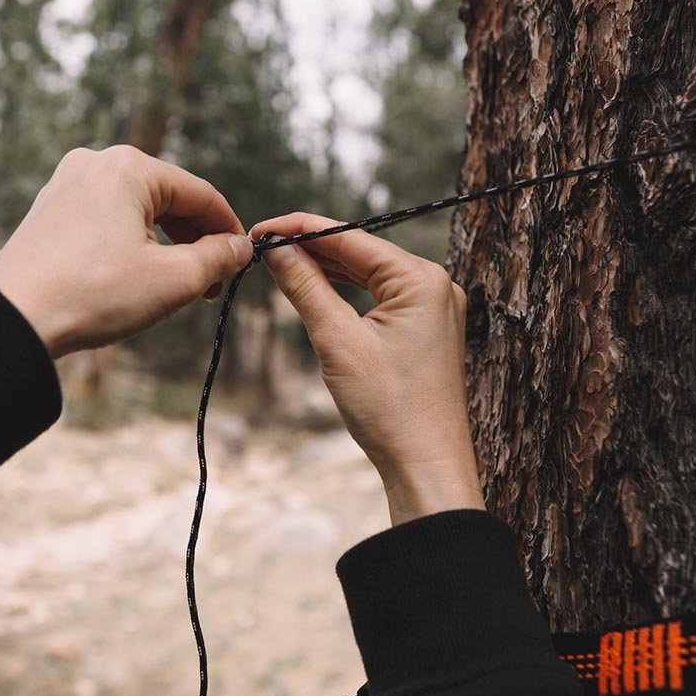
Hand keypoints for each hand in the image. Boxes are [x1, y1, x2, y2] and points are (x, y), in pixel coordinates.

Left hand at [0, 146, 252, 357]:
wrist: (12, 319)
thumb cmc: (92, 295)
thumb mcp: (172, 280)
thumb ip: (216, 258)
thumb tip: (239, 248)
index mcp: (129, 167)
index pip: (200, 195)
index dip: (229, 230)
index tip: (242, 262)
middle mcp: (95, 162)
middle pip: (168, 199)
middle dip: (195, 241)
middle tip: (212, 285)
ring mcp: (66, 185)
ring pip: (137, 211)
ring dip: (165, 246)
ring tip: (177, 288)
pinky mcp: (49, 211)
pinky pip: (106, 221)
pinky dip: (131, 245)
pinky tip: (136, 279)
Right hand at [250, 212, 483, 526]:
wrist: (425, 466)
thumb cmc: (390, 409)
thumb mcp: (337, 341)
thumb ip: (306, 287)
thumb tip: (278, 249)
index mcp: (422, 279)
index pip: (351, 237)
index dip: (301, 229)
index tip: (261, 229)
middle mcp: (434, 286)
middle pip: (360, 252)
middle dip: (311, 248)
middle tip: (262, 246)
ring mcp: (433, 308)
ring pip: (369, 275)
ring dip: (326, 269)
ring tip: (280, 263)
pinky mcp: (425, 330)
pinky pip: (380, 298)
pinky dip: (347, 293)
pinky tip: (316, 288)